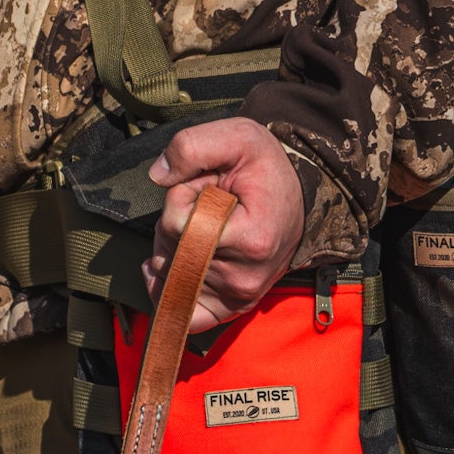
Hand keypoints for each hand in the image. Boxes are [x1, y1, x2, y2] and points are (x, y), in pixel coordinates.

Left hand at [144, 118, 304, 333]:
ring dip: (174, 249)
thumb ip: (192, 146)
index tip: (208, 186)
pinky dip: (169, 292)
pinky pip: (185, 315)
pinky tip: (171, 268)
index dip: (181, 197)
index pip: (177, 225)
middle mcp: (243, 278)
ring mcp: (237, 298)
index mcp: (250, 239)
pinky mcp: (231, 308)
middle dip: (176, 223)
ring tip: (206, 229)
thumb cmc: (266, 170)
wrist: (296, 199)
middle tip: (208, 207)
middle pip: (171, 251)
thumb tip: (157, 176)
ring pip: (170, 275)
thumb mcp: (237, 137)